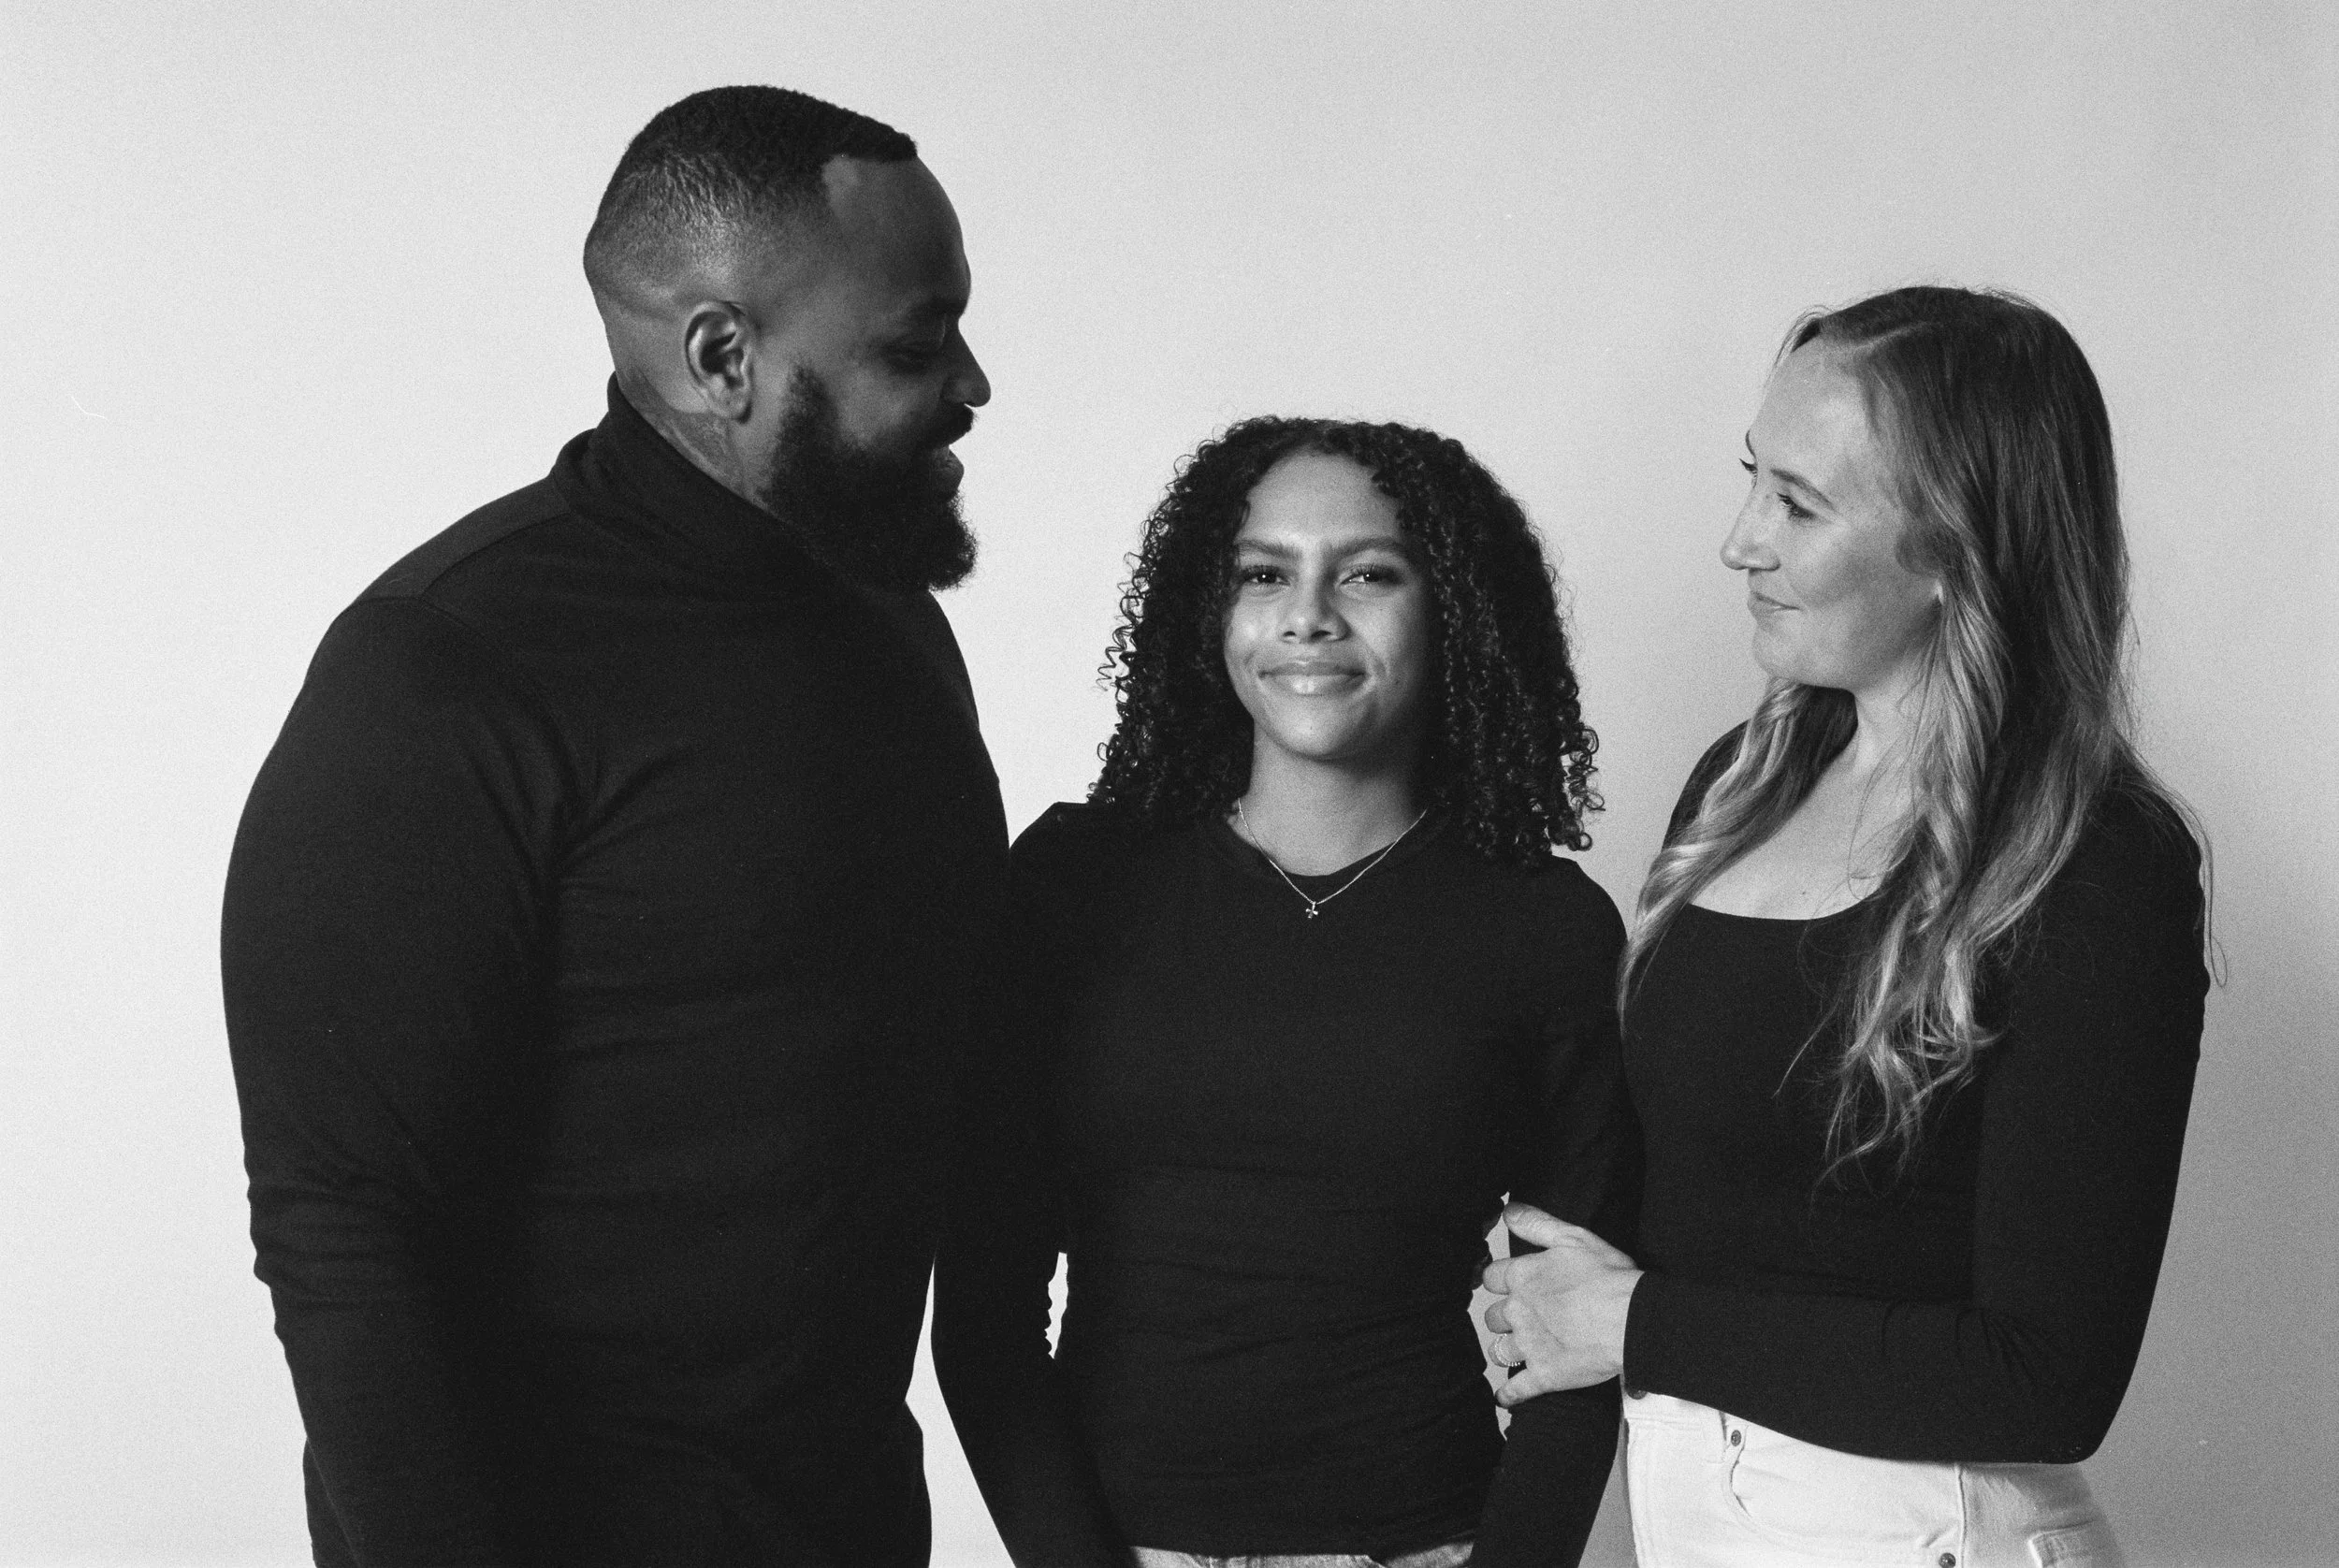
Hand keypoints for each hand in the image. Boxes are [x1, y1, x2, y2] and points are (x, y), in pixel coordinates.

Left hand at [1480, 1201, 1640, 1405]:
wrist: (1631, 1320)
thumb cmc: (1608, 1277)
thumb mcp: (1574, 1238)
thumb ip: (1537, 1223)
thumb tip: (1508, 1211)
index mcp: (1524, 1277)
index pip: (1491, 1278)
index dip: (1499, 1281)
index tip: (1507, 1285)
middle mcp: (1519, 1311)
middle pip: (1493, 1316)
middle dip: (1504, 1317)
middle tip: (1521, 1318)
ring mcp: (1529, 1346)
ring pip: (1499, 1351)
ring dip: (1506, 1350)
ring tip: (1518, 1350)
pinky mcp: (1544, 1375)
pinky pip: (1516, 1389)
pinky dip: (1510, 1395)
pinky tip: (1507, 1396)